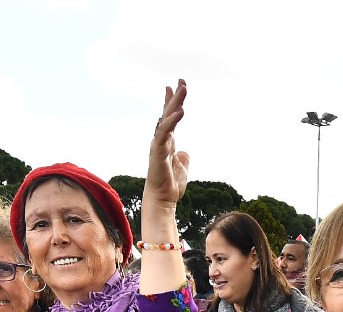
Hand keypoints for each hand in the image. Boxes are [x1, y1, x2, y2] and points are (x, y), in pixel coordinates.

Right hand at [146, 80, 190, 206]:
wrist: (162, 199)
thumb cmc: (170, 186)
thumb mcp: (182, 168)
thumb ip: (183, 158)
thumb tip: (184, 152)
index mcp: (167, 142)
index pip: (169, 117)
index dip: (172, 102)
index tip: (176, 86)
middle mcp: (161, 140)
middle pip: (168, 113)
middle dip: (174, 96)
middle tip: (182, 80)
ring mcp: (158, 144)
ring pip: (166, 118)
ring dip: (175, 102)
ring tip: (182, 88)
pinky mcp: (158, 150)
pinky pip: (165, 131)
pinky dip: (172, 120)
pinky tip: (180, 110)